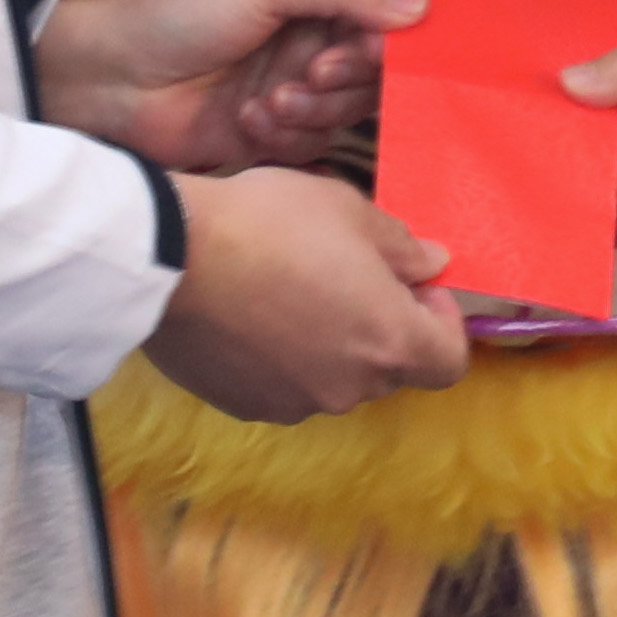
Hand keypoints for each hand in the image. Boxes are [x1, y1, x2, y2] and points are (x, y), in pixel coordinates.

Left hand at [34, 0, 418, 170]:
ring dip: (316, 104)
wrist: (102, 76)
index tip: (392, 39)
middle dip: (353, 69)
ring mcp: (296, 75)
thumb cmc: (171, 7)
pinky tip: (247, 118)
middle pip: (381, 55)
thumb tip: (421, 5)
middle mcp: (313, 23)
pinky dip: (287, 132)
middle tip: (315, 68)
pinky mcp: (276, 124)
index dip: (400, 19)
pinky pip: (317, 139)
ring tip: (270, 97)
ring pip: (353, 103)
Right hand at [143, 161, 465, 425]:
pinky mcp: (243, 406)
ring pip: (334, 378)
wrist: (167, 257)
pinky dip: (282, 358)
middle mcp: (349, 388)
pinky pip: (283, 385)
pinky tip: (251, 314)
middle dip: (382, 325)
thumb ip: (402, 247)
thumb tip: (432, 264)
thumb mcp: (348, 210)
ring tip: (290, 290)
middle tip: (350, 275)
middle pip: (390, 369)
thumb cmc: (268, 223)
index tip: (416, 286)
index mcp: (389, 342)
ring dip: (330, 344)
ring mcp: (293, 404)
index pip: (448, 362)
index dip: (443, 324)